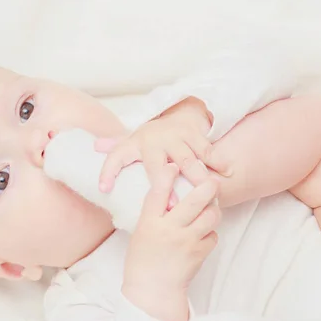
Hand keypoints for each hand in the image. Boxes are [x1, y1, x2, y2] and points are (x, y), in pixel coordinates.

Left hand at [96, 97, 231, 197]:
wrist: (178, 113)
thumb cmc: (152, 139)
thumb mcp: (131, 141)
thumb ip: (114, 147)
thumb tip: (94, 146)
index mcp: (135, 144)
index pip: (116, 157)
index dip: (108, 172)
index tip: (103, 189)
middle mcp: (154, 139)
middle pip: (159, 166)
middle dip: (165, 185)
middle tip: (173, 206)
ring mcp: (175, 136)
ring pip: (187, 159)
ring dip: (197, 177)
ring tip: (207, 192)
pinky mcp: (194, 134)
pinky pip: (207, 149)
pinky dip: (218, 161)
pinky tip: (227, 172)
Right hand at [122, 163, 220, 320]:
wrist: (153, 291)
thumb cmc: (143, 259)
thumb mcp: (141, 232)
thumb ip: (155, 212)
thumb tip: (169, 189)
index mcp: (149, 223)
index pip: (158, 193)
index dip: (166, 175)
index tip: (173, 164)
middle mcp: (169, 231)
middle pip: (195, 201)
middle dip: (207, 186)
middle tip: (212, 180)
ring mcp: (187, 243)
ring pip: (211, 216)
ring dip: (213, 210)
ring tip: (209, 207)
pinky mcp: (200, 254)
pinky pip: (213, 235)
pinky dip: (210, 232)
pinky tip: (202, 234)